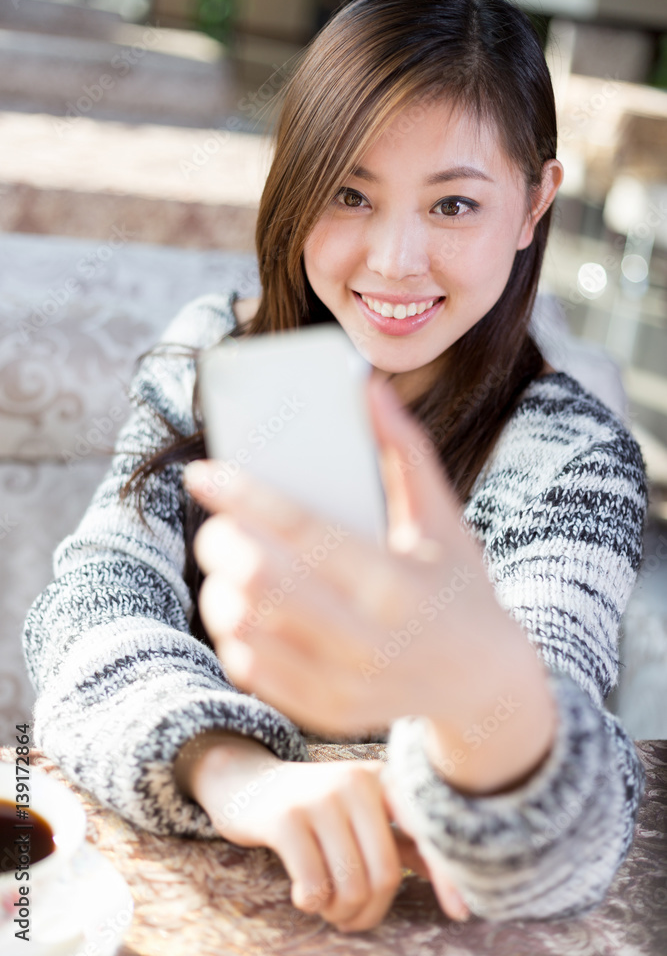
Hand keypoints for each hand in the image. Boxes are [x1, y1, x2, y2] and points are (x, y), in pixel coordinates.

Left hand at [184, 374, 520, 738]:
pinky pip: (251, 669)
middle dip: (223, 543)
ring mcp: (345, 684)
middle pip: (261, 582)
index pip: (305, 531)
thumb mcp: (445, 520)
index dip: (246, 497)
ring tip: (231, 564)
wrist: (484, 684)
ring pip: (244, 628)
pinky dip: (234, 632)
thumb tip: (369, 388)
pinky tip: (247, 608)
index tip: (204, 473)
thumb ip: (405, 452)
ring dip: (221, 587)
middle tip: (219, 525)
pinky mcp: (326, 711)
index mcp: (397, 582)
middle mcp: (369, 639)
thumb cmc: (459, 587)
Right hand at [188, 738, 469, 928]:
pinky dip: (311, 903)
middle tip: (349, 918)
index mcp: (383, 780)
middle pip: (383, 875)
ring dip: (339, 913)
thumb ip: (406, 843)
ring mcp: (320, 796)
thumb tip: (460, 894)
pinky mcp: (285, 818)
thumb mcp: (364, 813)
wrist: (249, 782)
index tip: (462, 914)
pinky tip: (303, 894)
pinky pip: (314, 885)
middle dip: (368, 912)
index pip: (425, 834)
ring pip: (349, 885)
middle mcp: (356, 781)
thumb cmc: (318, 807)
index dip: (447, 876)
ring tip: (327, 906)